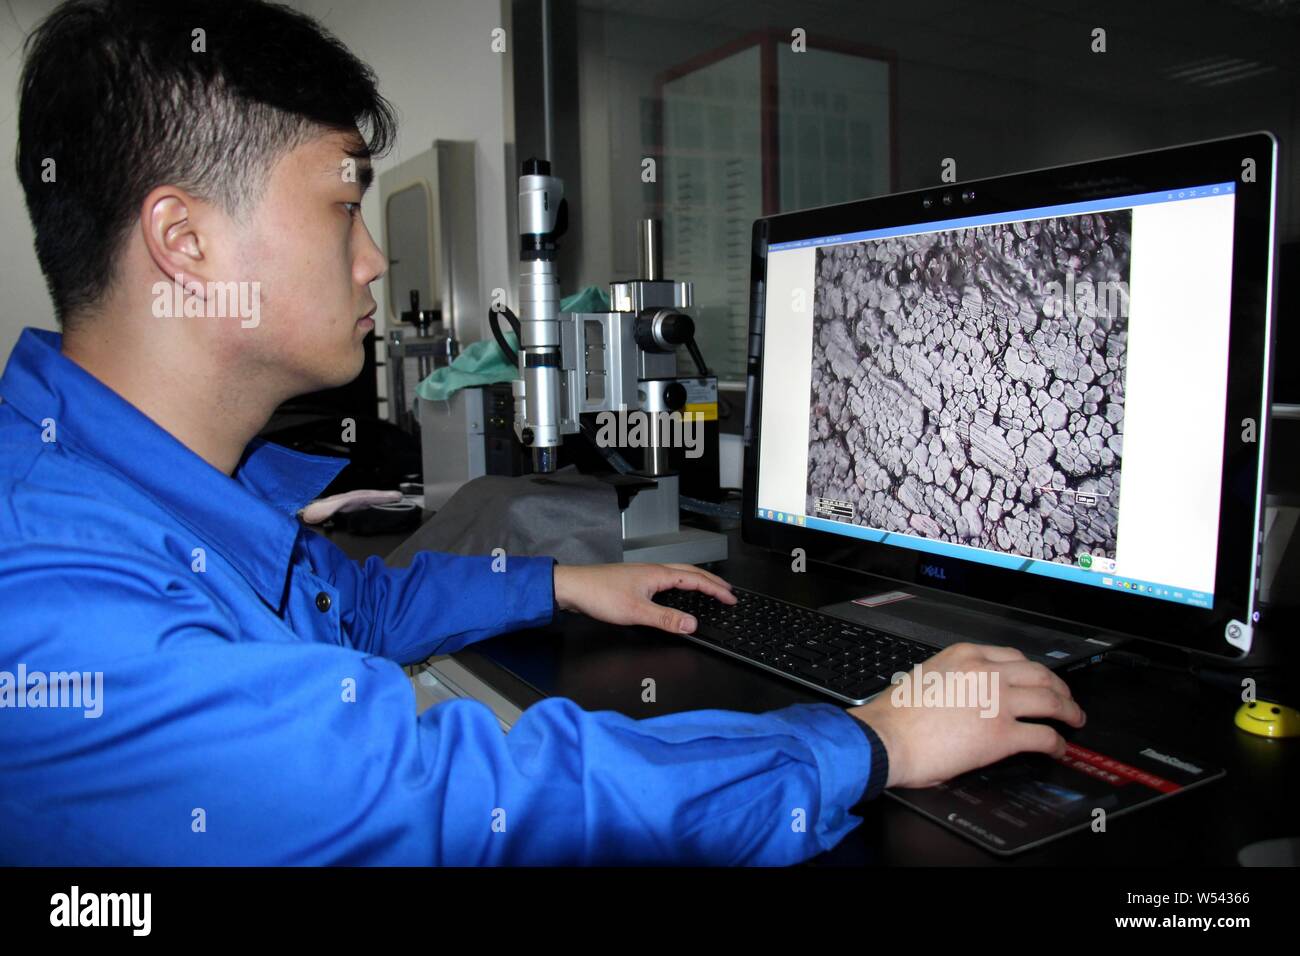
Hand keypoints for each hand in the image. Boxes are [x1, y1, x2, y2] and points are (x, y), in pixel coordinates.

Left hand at [552, 562, 736, 634]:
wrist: (573, 587)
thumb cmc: (599, 594)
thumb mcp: (636, 612)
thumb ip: (666, 619)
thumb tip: (692, 625)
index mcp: (658, 574)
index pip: (696, 580)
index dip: (716, 589)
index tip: (731, 598)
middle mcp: (653, 570)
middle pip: (691, 572)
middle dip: (712, 581)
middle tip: (728, 591)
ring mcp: (644, 574)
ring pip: (679, 573)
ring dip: (697, 581)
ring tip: (709, 589)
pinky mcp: (635, 581)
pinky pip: (667, 579)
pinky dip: (681, 584)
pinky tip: (676, 592)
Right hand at [849, 642, 1085, 788]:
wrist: (885, 738)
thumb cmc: (895, 715)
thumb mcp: (927, 678)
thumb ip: (955, 679)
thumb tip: (969, 696)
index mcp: (965, 655)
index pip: (1013, 656)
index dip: (1032, 670)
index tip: (1038, 679)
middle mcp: (986, 672)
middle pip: (1039, 673)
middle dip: (1059, 687)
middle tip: (1066, 698)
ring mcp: (997, 701)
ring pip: (1050, 699)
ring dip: (1068, 710)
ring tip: (1074, 719)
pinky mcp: (1002, 733)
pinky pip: (1043, 734)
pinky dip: (1057, 742)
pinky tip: (1058, 748)